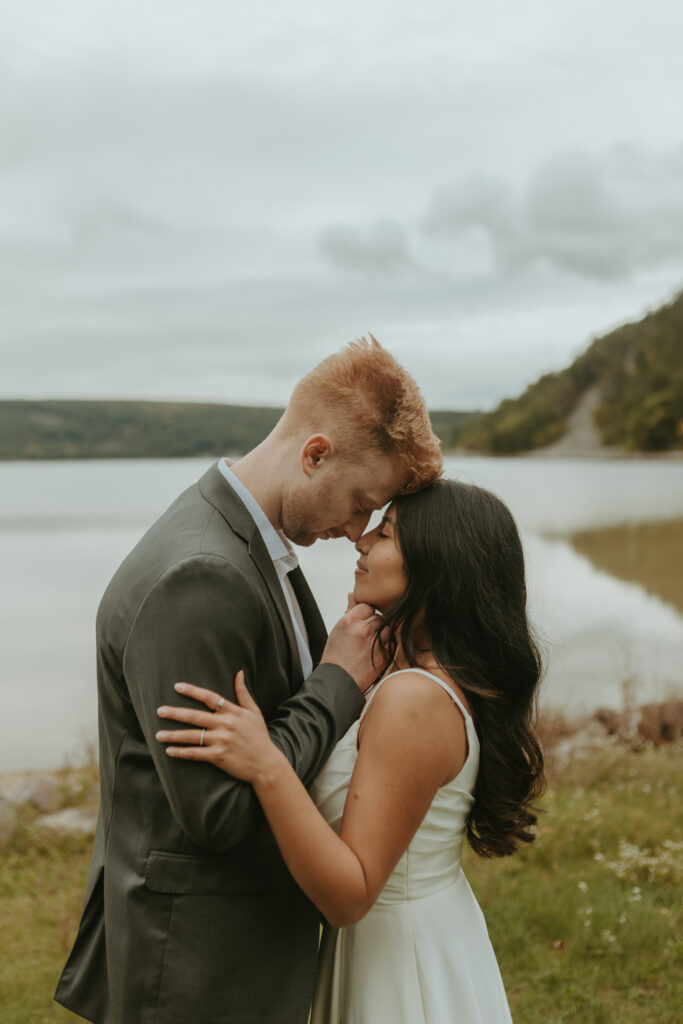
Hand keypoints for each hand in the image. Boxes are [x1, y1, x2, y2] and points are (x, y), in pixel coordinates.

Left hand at [156, 672, 283, 783]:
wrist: (266, 764)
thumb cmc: (259, 737)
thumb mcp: (254, 712)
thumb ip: (243, 693)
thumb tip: (239, 672)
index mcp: (233, 712)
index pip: (209, 697)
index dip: (192, 691)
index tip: (177, 686)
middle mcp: (225, 724)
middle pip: (194, 716)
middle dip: (175, 713)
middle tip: (159, 711)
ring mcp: (221, 741)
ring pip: (191, 736)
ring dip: (173, 735)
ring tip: (158, 734)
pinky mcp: (218, 757)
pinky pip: (195, 753)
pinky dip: (181, 752)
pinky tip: (169, 751)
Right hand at [320, 602, 386, 692]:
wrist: (338, 682)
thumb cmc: (336, 655)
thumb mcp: (337, 630)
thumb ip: (348, 611)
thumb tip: (352, 595)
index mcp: (349, 621)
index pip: (367, 606)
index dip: (366, 614)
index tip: (362, 623)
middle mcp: (363, 629)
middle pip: (379, 617)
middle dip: (374, 624)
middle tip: (366, 636)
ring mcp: (375, 642)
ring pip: (387, 628)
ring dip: (382, 633)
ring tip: (371, 643)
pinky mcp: (384, 655)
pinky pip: (391, 642)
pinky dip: (387, 644)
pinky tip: (376, 651)